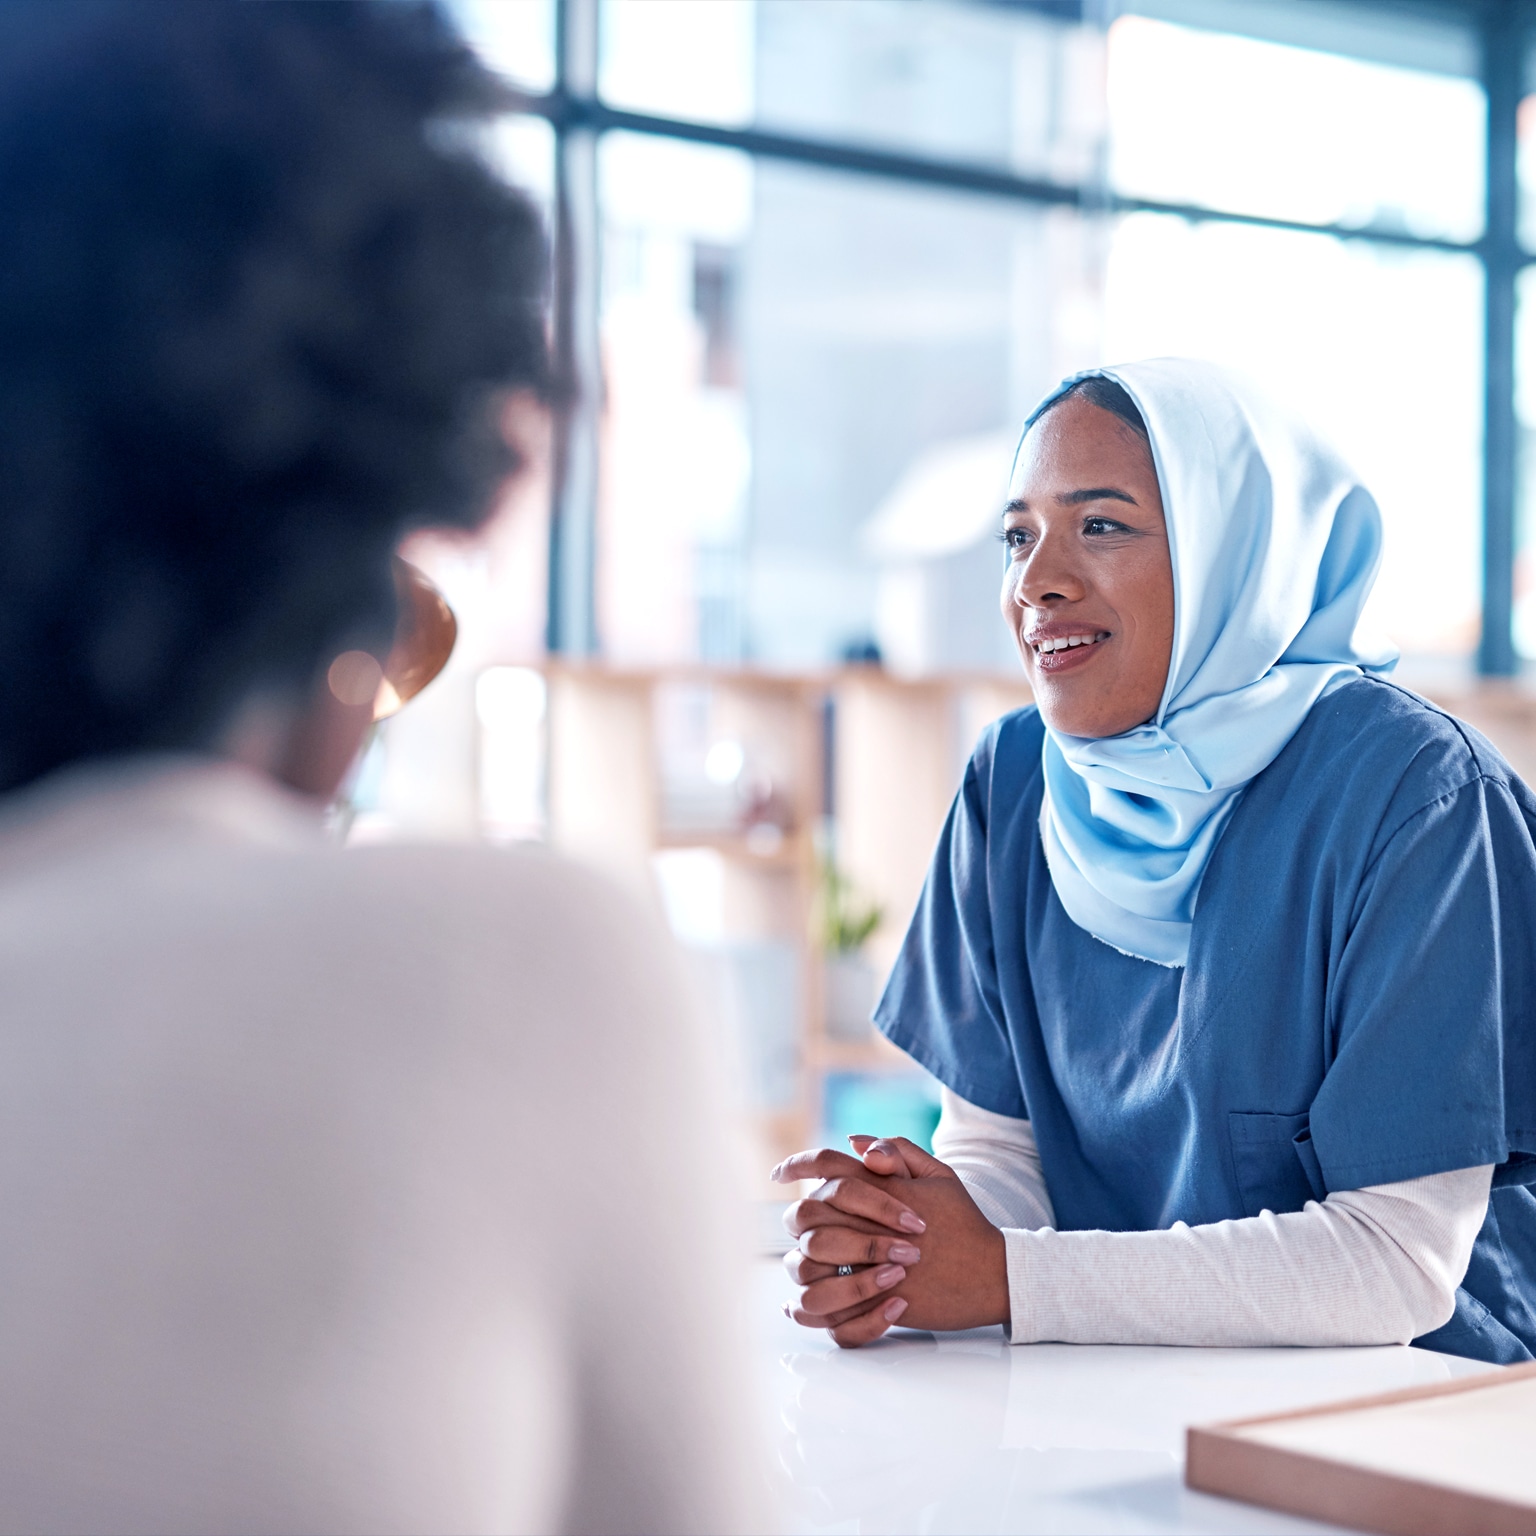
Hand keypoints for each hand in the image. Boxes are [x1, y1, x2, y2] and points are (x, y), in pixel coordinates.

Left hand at [773, 1136, 1008, 1347]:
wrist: (993, 1273)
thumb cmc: (964, 1222)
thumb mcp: (939, 1175)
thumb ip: (897, 1151)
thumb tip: (855, 1143)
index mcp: (882, 1190)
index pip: (826, 1166)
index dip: (797, 1164)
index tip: (779, 1173)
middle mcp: (870, 1225)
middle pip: (806, 1213)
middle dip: (798, 1217)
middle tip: (803, 1225)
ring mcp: (871, 1268)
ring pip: (807, 1265)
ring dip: (803, 1262)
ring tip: (809, 1263)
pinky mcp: (877, 1305)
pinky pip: (828, 1314)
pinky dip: (813, 1311)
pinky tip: (806, 1303)